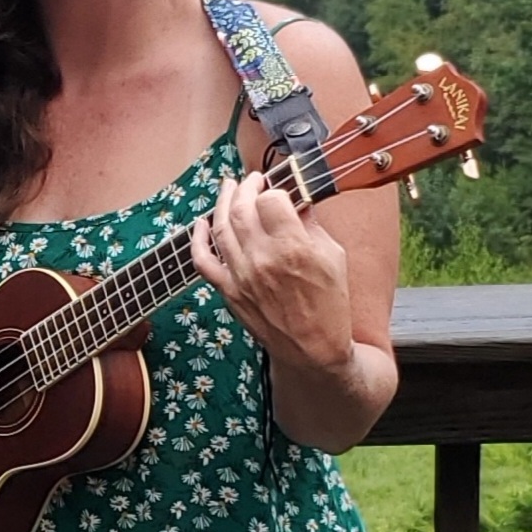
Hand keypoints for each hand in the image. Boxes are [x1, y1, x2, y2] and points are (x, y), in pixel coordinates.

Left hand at [191, 174, 353, 371]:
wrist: (315, 351)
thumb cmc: (330, 304)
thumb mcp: (334, 257)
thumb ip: (311, 224)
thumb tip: (296, 198)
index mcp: (294, 248)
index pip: (272, 200)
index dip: (275, 190)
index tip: (279, 191)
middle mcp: (263, 259)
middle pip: (242, 207)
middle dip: (246, 187)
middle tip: (252, 180)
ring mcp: (242, 276)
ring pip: (221, 226)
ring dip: (223, 201)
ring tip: (229, 187)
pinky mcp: (229, 291)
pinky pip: (202, 261)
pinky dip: (198, 239)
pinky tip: (202, 222)